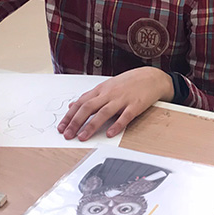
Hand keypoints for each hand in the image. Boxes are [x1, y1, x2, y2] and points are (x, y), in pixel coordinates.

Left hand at [57, 67, 173, 140]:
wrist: (152, 77)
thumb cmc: (129, 83)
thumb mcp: (107, 86)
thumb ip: (90, 97)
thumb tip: (72, 105)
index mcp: (101, 90)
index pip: (81, 102)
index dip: (70, 115)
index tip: (62, 128)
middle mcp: (109, 94)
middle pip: (89, 107)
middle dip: (76, 122)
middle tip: (68, 135)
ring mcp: (122, 99)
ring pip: (104, 112)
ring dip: (92, 125)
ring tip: (83, 137)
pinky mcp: (136, 105)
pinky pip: (125, 116)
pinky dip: (117, 125)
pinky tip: (110, 134)